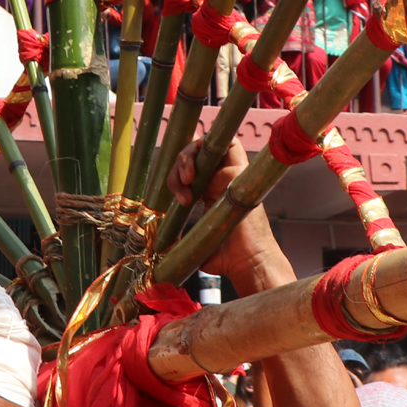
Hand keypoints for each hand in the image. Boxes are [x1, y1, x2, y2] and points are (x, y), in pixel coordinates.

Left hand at [168, 136, 276, 282]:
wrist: (247, 262)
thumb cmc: (226, 258)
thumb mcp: (194, 245)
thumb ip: (178, 243)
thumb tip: (159, 248)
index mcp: (212, 191)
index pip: (193, 166)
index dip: (178, 170)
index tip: (176, 193)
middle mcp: (223, 179)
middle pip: (198, 151)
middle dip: (180, 162)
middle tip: (180, 184)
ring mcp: (234, 174)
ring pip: (210, 143)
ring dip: (190, 155)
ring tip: (186, 180)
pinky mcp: (241, 173)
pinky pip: (230, 145)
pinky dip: (210, 155)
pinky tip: (199, 181)